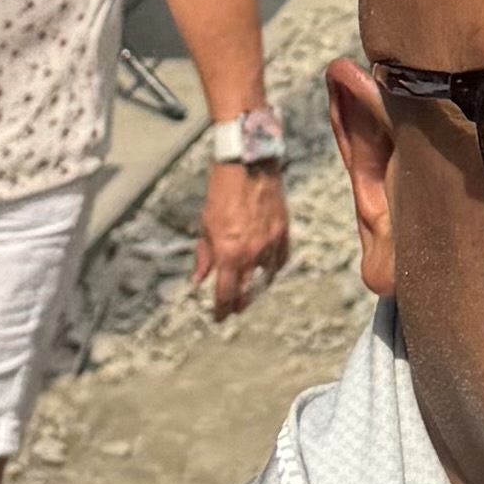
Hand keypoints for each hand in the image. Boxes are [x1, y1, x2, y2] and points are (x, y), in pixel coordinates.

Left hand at [192, 161, 291, 318]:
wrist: (248, 165)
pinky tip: (266, 270)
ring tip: (250, 291)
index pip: (226, 294)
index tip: (219, 317)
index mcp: (228, 254)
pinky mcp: (284, 232)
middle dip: (240, 303)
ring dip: (257, 287)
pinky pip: (280, 259)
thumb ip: (204, 255)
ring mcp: (271, 244)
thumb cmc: (222, 192)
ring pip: (266, 277)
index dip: (221, 310)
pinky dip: (273, 268)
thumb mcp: (205, 225)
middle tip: (234, 308)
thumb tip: (199, 279)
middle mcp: (252, 254)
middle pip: (248, 292)